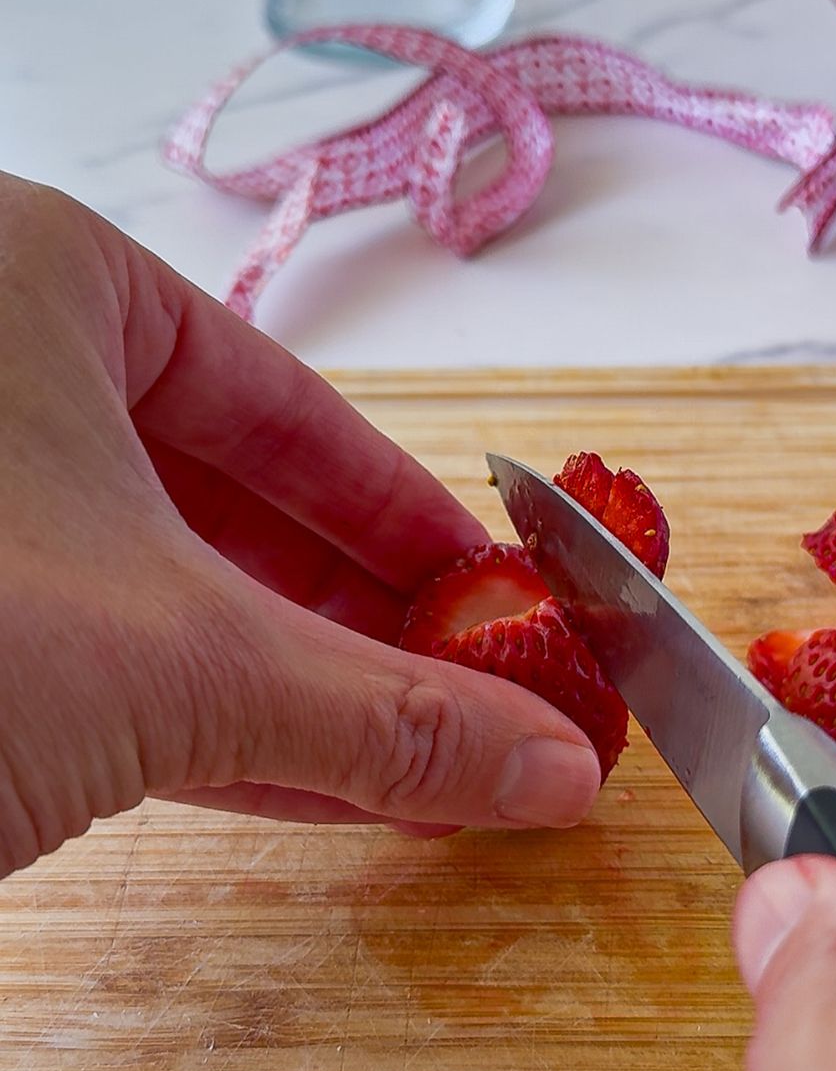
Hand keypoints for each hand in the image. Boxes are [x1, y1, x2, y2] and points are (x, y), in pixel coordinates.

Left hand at [0, 174, 599, 877]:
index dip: (416, 519)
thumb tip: (550, 767)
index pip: (296, 409)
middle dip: (370, 625)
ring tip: (419, 755)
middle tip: (475, 691)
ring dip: (304, 692)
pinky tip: (316, 786)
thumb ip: (387, 718)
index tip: (501, 594)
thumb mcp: (175, 665)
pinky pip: (102, 660)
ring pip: (173, 596)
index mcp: (37, 284)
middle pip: (244, 511)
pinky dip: (212, 729)